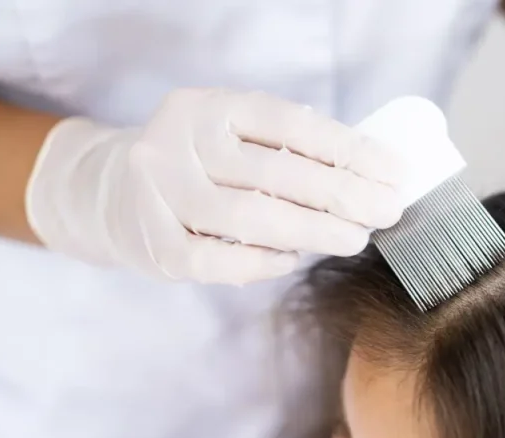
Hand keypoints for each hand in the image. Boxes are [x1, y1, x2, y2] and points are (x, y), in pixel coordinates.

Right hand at [26, 88, 404, 283]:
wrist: (109, 191)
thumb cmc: (199, 165)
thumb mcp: (233, 136)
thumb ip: (289, 149)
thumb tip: (373, 175)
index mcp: (209, 108)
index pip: (290, 124)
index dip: (349, 149)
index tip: (395, 172)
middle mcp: (178, 144)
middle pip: (276, 173)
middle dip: (343, 195)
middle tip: (387, 211)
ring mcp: (160, 195)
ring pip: (250, 218)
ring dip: (314, 231)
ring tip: (355, 238)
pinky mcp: (154, 245)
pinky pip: (219, 260)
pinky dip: (264, 262)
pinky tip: (294, 258)